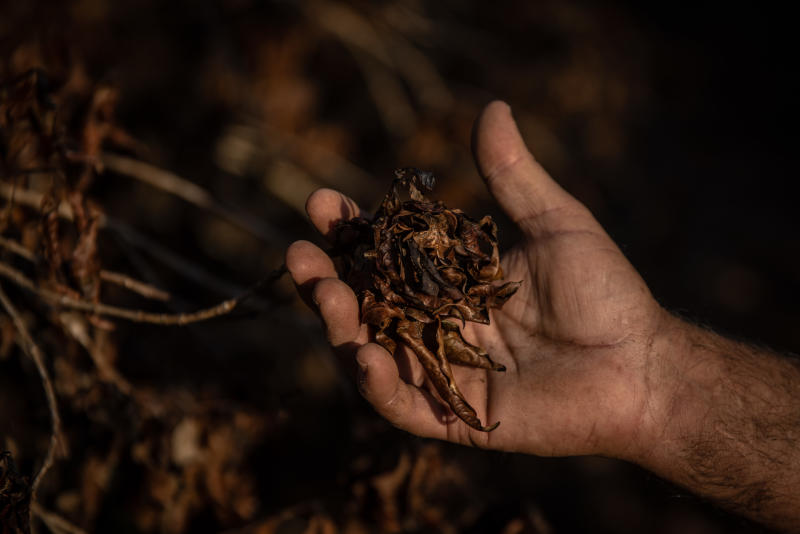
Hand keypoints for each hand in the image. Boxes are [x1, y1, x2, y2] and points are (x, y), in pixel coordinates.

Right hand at [286, 101, 666, 458]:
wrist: (640, 363)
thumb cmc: (604, 292)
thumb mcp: (555, 223)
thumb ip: (513, 175)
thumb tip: (493, 107)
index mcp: (451, 280)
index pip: (385, 254)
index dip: (350, 231)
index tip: (322, 204)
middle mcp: (436, 323)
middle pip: (364, 303)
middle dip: (324, 279)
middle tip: (298, 256)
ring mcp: (442, 370)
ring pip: (371, 352)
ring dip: (338, 326)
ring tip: (323, 295)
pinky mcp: (456, 415)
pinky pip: (405, 405)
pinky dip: (379, 386)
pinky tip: (365, 357)